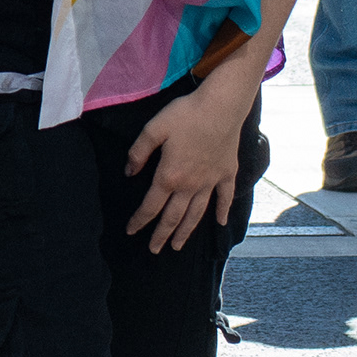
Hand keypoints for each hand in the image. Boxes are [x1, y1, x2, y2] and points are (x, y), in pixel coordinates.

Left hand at [123, 81, 252, 249]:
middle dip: (162, 235)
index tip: (131, 231)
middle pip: (174, 216)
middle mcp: (191, 185)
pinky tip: (219, 222)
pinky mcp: (227, 173)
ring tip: (179, 245)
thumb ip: (138, 152)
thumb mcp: (153, 129)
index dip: (140, 220)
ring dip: (186, 231)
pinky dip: (222, 211)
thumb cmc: (185, 114)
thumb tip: (129, 173)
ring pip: (197, 213)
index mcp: (169, 175)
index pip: (151, 205)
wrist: (221, 106)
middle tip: (154, 250)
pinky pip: (225, 197)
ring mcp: (211, 180)